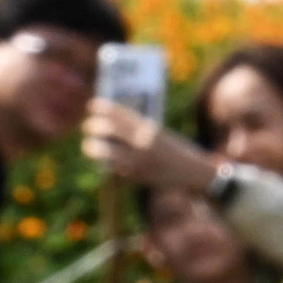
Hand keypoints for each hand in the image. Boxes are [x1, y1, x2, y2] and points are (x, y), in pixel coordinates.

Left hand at [83, 100, 216, 193]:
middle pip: (110, 129)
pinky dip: (105, 162)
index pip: (122, 114)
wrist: (193, 173)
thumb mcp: (159, 134)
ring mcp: (139, 160)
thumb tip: (110, 125)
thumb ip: (137, 130)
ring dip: (93, 147)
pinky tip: (102, 160)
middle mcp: (143, 142)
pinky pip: (114, 167)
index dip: (104, 108)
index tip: (92, 106)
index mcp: (150, 129)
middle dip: (94, 126)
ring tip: (88, 145)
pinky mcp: (136, 176)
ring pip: (106, 151)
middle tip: (88, 126)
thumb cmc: (176, 150)